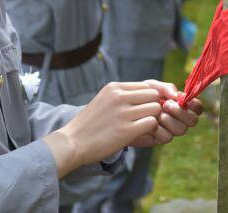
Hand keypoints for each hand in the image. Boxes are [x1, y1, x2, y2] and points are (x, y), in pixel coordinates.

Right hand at [44, 81, 171, 176]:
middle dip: (155, 107)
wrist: (71, 143)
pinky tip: (141, 134)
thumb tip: (150, 95)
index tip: (147, 109)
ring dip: (153, 119)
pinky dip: (151, 130)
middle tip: (147, 119)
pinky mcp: (126, 130)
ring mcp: (123, 113)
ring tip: (143, 127)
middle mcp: (119, 97)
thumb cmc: (90, 124)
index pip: (147, 85)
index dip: (152, 98)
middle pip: (154, 95)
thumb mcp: (104, 100)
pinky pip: (152, 123)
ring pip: (155, 108)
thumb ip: (124, 96)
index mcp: (114, 87)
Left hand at [130, 87, 204, 147]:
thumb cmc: (140, 96)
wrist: (121, 111)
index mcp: (181, 104)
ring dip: (170, 120)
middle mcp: (179, 118)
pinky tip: (149, 122)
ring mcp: (170, 129)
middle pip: (192, 120)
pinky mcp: (159, 138)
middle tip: (166, 105)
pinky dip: (159, 129)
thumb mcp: (152, 87)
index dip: (195, 105)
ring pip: (181, 129)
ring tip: (158, 114)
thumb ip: (166, 88)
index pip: (197, 107)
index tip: (185, 100)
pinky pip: (166, 137)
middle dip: (181, 112)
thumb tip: (177, 95)